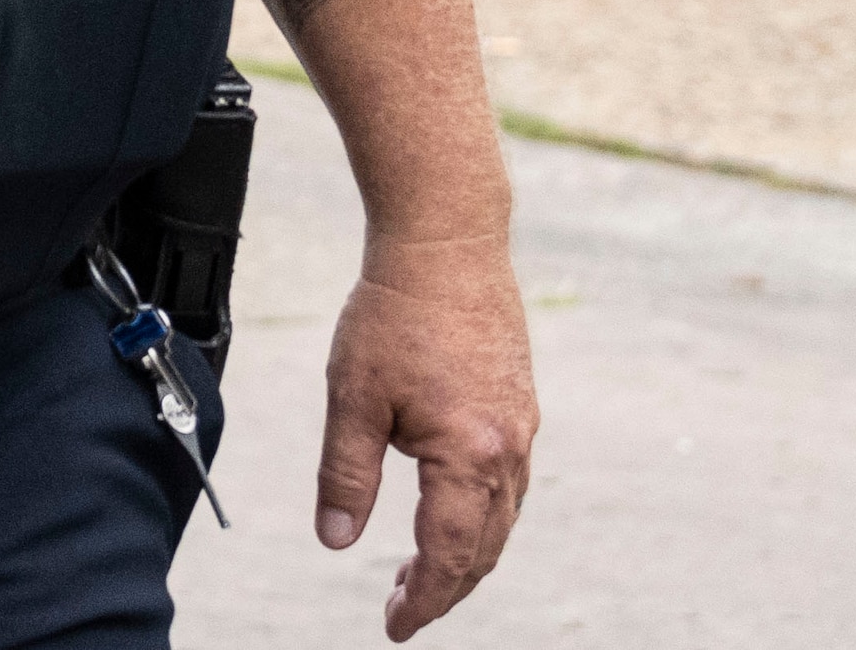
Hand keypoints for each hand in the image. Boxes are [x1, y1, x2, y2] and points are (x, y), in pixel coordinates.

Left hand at [315, 231, 534, 636]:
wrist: (446, 244)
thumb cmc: (394, 315)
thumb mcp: (352, 397)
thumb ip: (346, 475)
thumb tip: (334, 541)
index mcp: (469, 456)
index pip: (448, 555)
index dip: (423, 599)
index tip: (396, 628)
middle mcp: (508, 451)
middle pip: (483, 548)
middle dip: (445, 587)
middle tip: (403, 610)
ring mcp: (521, 430)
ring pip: (501, 520)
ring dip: (465, 555)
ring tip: (418, 572)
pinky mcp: (520, 409)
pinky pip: (507, 484)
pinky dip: (480, 515)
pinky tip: (448, 511)